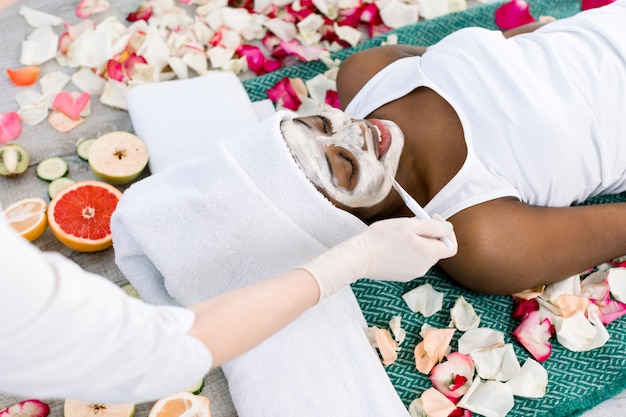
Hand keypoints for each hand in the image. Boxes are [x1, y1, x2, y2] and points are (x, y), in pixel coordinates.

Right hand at [298, 216, 457, 301]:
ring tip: (401, 233)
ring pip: (424, 255)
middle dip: (430, 234)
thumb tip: (449, 229)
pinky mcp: (402, 276)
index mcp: (429, 254)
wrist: (359, 257)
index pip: (451, 246)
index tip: (434, 219)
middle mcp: (424, 267)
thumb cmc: (383, 238)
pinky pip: (412, 261)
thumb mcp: (411, 225)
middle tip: (414, 222)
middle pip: (436, 249)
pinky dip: (409, 251)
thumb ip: (434, 227)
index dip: (447, 232)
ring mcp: (413, 273)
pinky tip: (393, 245)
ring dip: (419, 242)